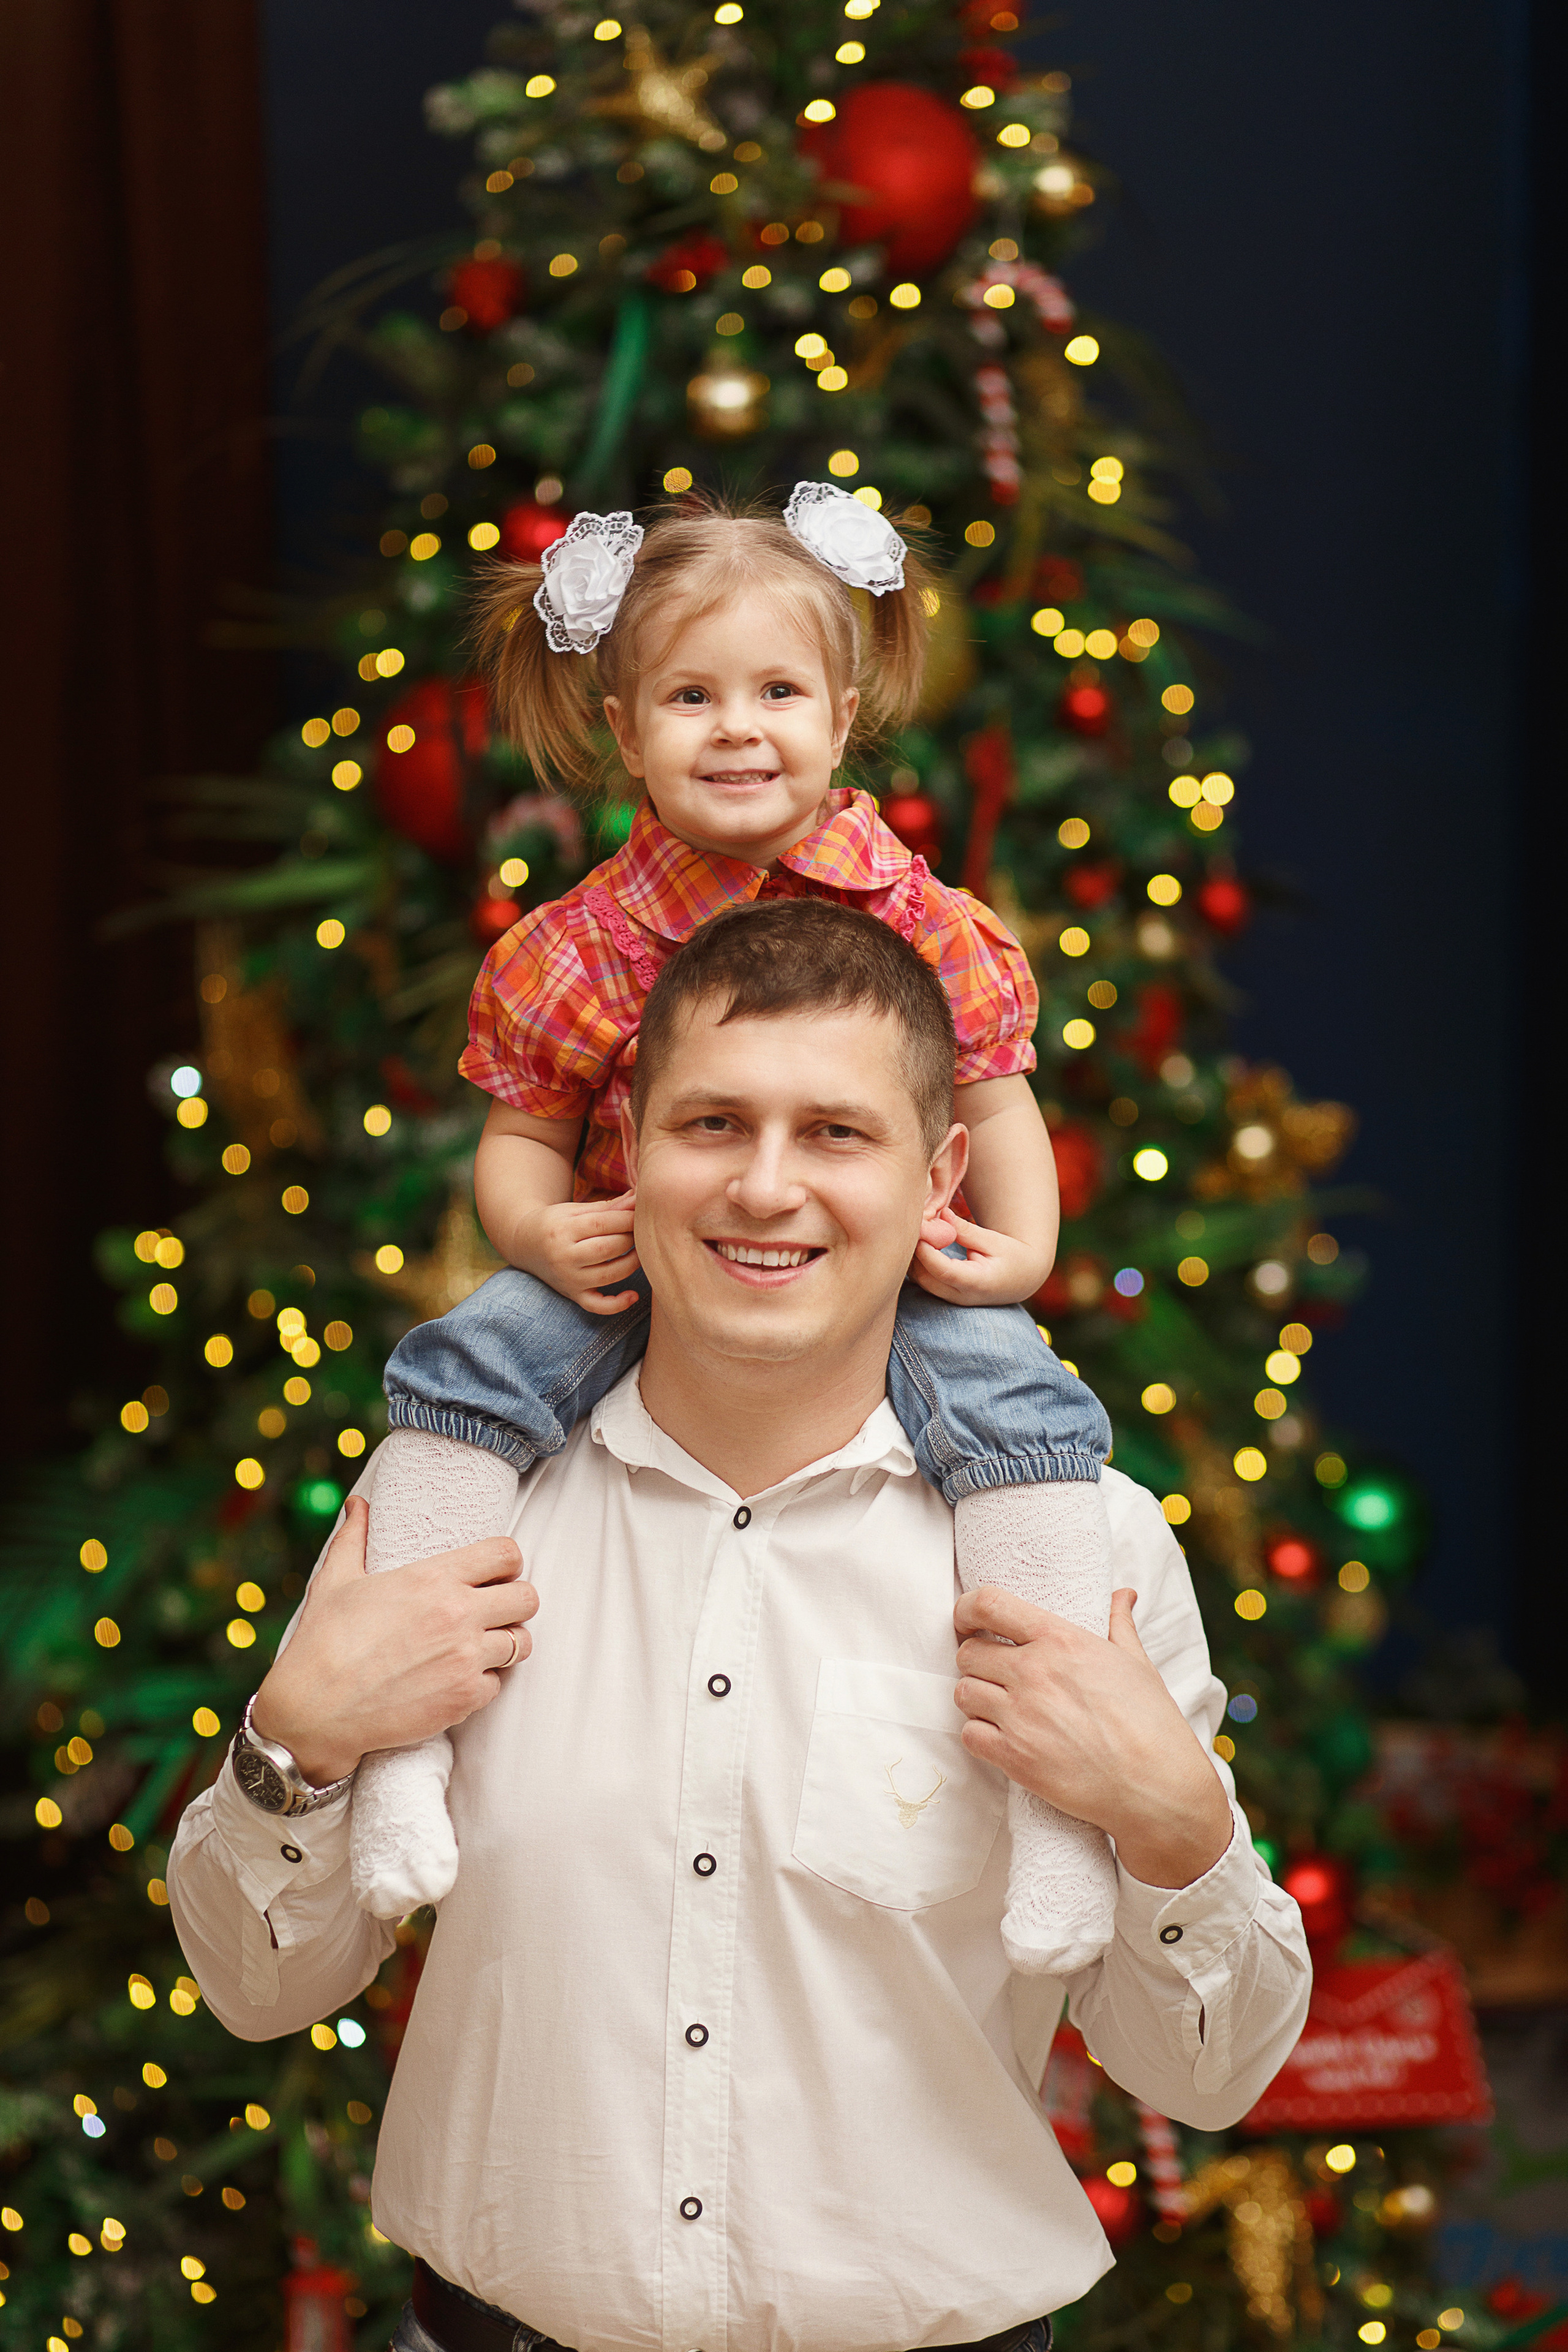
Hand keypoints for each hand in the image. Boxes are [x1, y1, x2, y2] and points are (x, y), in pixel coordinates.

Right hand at [250, 1497, 536, 1784]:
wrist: (315, 1711)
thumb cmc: (323, 1642)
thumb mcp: (335, 1580)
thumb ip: (354, 1537)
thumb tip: (357, 1504)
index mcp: (434, 1578)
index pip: (506, 1554)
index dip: (507, 1561)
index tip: (497, 1572)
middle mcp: (458, 1615)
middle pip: (527, 1598)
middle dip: (515, 1601)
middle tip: (495, 1610)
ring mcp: (465, 1659)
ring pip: (521, 1643)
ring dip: (506, 1642)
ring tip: (482, 1645)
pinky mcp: (464, 1698)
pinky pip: (499, 1684)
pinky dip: (485, 1682)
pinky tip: (459, 1679)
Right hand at [512, 1190, 640, 1313]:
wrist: (525, 1244)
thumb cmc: (556, 1223)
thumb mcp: (575, 1210)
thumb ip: (607, 1207)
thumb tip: (638, 1199)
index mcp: (561, 1230)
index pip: (602, 1224)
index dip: (627, 1218)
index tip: (640, 1213)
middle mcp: (563, 1257)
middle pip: (607, 1248)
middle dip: (630, 1238)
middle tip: (640, 1231)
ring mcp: (568, 1279)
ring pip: (608, 1275)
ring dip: (632, 1263)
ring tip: (640, 1251)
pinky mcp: (573, 1295)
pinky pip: (597, 1306)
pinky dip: (617, 1305)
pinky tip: (633, 1296)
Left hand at [910, 1209, 1046, 1307]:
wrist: (1022, 1279)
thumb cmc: (1012, 1257)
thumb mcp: (993, 1240)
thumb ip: (965, 1230)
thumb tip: (941, 1213)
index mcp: (977, 1283)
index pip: (942, 1270)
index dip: (926, 1249)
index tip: (919, 1227)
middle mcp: (961, 1296)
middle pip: (924, 1277)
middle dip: (915, 1251)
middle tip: (915, 1224)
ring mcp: (952, 1299)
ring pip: (919, 1280)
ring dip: (914, 1256)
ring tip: (919, 1231)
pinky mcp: (945, 1295)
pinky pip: (923, 1280)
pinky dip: (919, 1262)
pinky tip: (923, 1242)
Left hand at [953, 1586, 1233, 1889]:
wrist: (1157, 1787)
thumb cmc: (1151, 1723)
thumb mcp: (1137, 1663)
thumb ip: (1118, 1623)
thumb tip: (1121, 1595)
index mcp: (1061, 1640)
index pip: (989, 1604)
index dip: (967, 1610)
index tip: (968, 1620)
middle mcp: (1034, 1672)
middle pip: (968, 1652)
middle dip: (977, 1661)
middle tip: (994, 1674)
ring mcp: (1020, 1715)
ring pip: (963, 1692)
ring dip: (976, 1698)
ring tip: (998, 1707)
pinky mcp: (1014, 1757)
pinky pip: (969, 1735)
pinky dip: (978, 1736)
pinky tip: (1000, 1738)